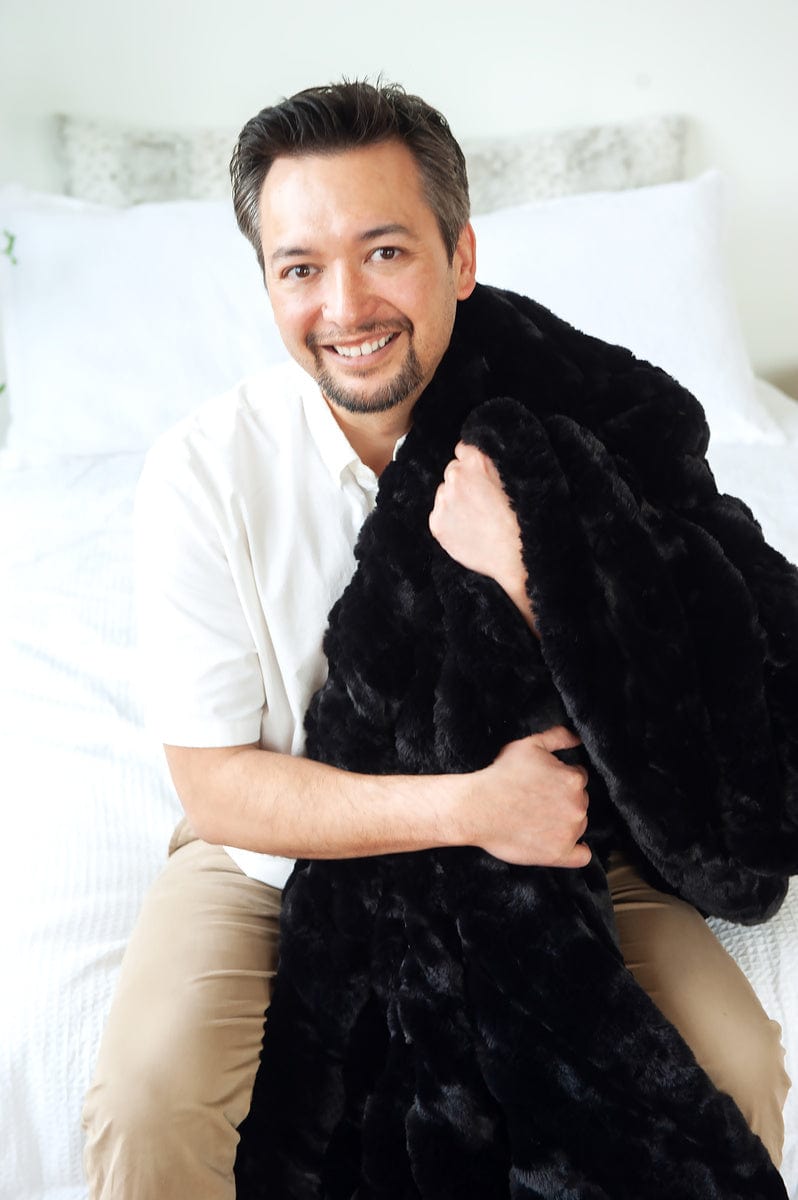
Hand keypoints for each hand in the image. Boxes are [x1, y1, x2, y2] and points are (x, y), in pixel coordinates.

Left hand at [429, 441, 536, 630]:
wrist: (515, 554)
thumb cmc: (520, 518)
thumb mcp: (513, 479)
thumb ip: (491, 464)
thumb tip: (478, 456)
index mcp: (476, 461)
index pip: (462, 450)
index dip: (471, 464)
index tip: (478, 476)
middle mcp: (455, 476)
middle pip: (452, 472)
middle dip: (462, 483)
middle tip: (480, 501)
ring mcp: (443, 500)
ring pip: (444, 494)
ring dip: (454, 502)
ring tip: (475, 519)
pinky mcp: (436, 523)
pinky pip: (438, 516)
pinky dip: (449, 522)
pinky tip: (468, 530)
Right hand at [460, 727, 590, 868]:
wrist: (477, 808)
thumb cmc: (500, 776)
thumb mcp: (529, 745)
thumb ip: (558, 737)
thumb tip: (578, 738)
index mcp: (573, 779)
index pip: (577, 778)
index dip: (559, 779)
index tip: (543, 785)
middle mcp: (577, 805)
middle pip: (579, 801)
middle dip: (563, 800)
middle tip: (537, 802)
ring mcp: (570, 832)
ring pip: (578, 825)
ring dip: (565, 822)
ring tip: (537, 820)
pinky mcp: (559, 853)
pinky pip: (581, 857)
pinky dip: (576, 851)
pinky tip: (564, 845)